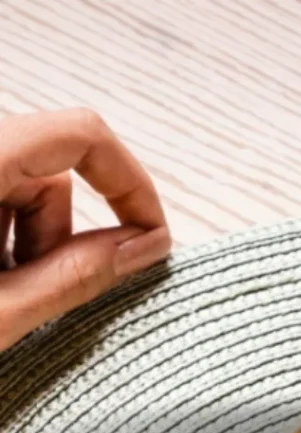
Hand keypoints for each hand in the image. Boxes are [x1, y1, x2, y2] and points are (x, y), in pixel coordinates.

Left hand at [0, 108, 169, 351]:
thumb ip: (74, 276)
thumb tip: (147, 248)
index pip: (80, 135)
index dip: (131, 183)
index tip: (154, 238)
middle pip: (52, 177)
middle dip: (64, 240)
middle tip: (34, 297)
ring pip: (23, 195)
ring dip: (29, 249)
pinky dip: (0, 244)